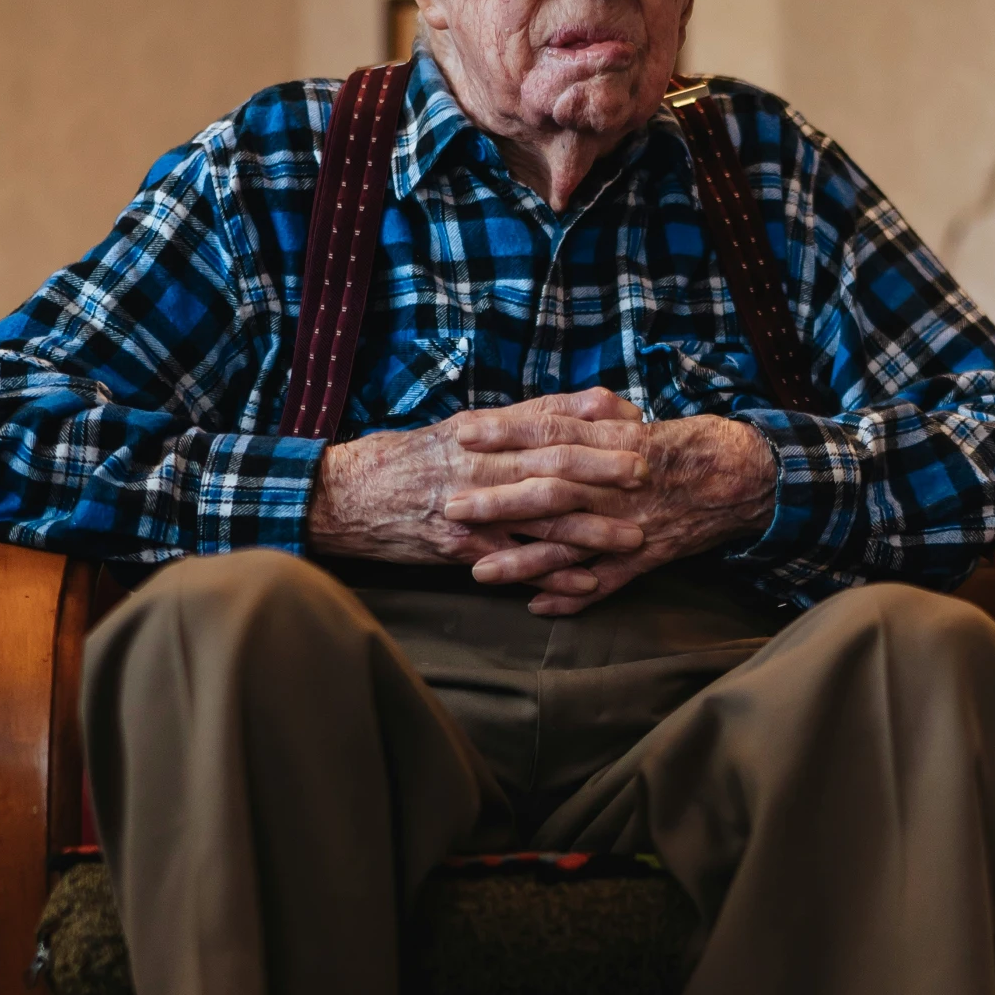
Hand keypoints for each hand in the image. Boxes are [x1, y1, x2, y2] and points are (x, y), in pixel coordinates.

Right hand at [305, 389, 654, 600]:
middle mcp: (478, 465)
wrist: (344, 497)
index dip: (589, 419)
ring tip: (635, 535)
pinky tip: (588, 582)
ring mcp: (470, 507)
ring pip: (541, 516)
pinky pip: (515, 561)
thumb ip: (504, 425)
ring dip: (592, 527)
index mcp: (478, 432)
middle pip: (552, 463)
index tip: (632, 418)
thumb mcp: (450, 432)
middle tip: (650, 471)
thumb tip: (556, 412)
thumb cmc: (399, 464)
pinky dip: (553, 573)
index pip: (542, 419)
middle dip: (604, 468)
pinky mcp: (460, 547)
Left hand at [446, 410, 777, 614]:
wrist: (746, 477)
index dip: (506, 433)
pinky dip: (573, 595)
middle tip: (450, 507)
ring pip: (569, 544)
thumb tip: (570, 405)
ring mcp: (631, 525)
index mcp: (616, 443)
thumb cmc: (691, 445)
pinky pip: (605, 582)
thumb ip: (602, 415)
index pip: (550, 433)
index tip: (464, 433)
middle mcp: (618, 484)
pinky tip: (536, 606)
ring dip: (522, 560)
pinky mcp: (646, 557)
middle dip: (498, 500)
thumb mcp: (645, 421)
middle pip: (549, 490)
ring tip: (476, 572)